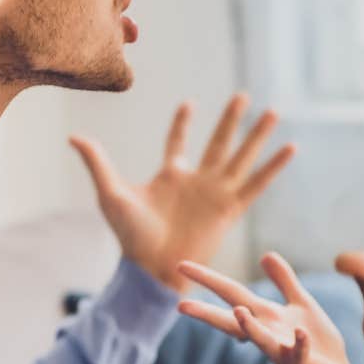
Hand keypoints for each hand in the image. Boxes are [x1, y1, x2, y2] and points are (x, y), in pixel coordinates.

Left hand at [70, 95, 293, 293]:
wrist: (151, 268)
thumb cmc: (129, 236)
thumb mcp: (110, 192)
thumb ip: (97, 162)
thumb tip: (73, 135)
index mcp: (170, 176)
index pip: (178, 142)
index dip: (182, 123)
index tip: (188, 104)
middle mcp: (197, 181)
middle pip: (218, 142)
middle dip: (230, 120)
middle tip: (243, 95)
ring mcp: (216, 193)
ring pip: (241, 156)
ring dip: (257, 135)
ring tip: (273, 111)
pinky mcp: (230, 208)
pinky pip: (256, 183)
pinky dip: (273, 166)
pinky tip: (290, 148)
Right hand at [176, 254, 363, 363]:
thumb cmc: (318, 343)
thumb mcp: (300, 304)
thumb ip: (284, 281)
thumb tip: (265, 254)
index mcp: (265, 317)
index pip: (232, 295)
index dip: (209, 280)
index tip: (182, 266)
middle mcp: (268, 334)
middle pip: (233, 321)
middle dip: (208, 313)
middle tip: (181, 306)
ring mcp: (283, 352)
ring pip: (262, 341)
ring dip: (251, 328)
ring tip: (239, 312)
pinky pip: (299, 354)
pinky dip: (299, 344)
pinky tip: (301, 332)